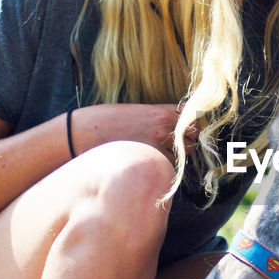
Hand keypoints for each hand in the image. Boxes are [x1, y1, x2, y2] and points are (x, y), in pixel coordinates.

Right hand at [71, 103, 198, 163]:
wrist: (84, 131)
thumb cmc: (108, 120)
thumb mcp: (138, 111)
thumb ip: (160, 117)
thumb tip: (179, 126)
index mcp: (162, 110)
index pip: (194, 116)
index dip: (192, 124)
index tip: (187, 130)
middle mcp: (164, 124)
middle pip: (194, 135)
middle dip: (188, 141)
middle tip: (174, 145)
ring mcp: (158, 142)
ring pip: (185, 153)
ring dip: (178, 156)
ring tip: (160, 156)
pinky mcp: (149, 157)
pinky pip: (170, 166)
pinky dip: (165, 167)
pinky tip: (152, 164)